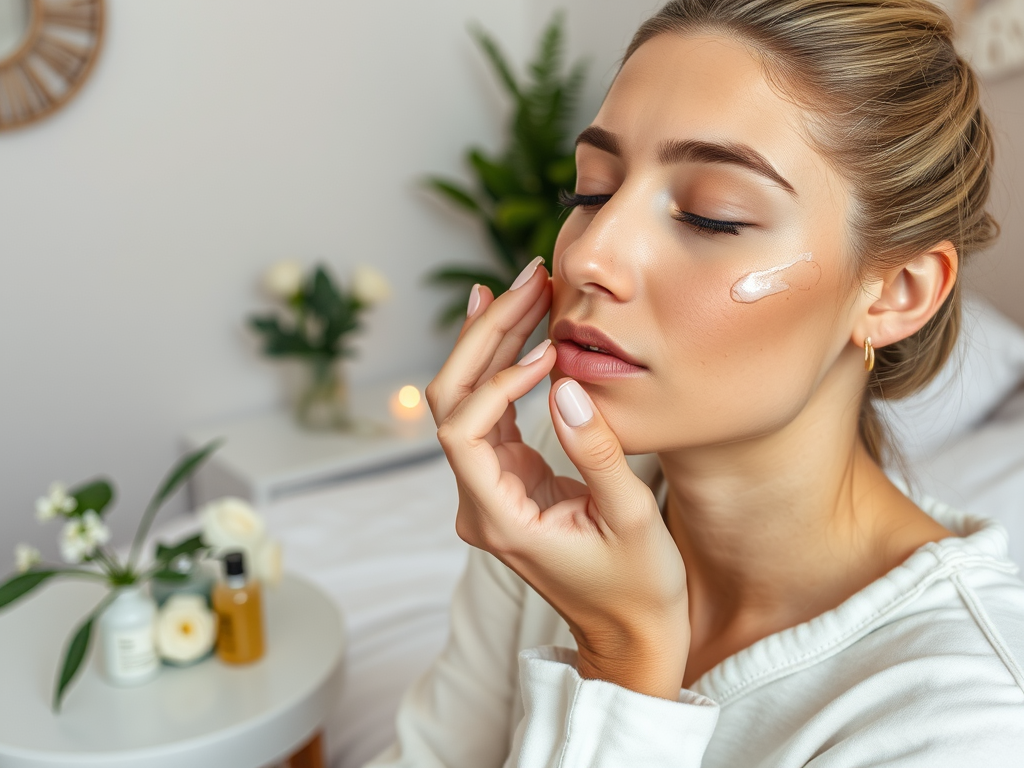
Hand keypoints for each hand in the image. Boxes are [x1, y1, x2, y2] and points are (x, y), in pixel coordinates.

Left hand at [426, 263, 689, 699]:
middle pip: (452, 404)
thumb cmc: (636, 587)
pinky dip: (502, 366)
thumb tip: (563, 385)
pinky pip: (491, 413)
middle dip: (484, 338)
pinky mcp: (507, 477)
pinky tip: (514, 325)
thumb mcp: (630, 520)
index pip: (463, 433)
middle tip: (524, 282)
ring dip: (492, 342)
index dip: (496, 382)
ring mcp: (488, 488)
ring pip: (466, 401)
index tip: (548, 354)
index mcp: (498, 518)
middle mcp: (479, 501)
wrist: (630, 633)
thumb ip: (596, 453)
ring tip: (522, 286)